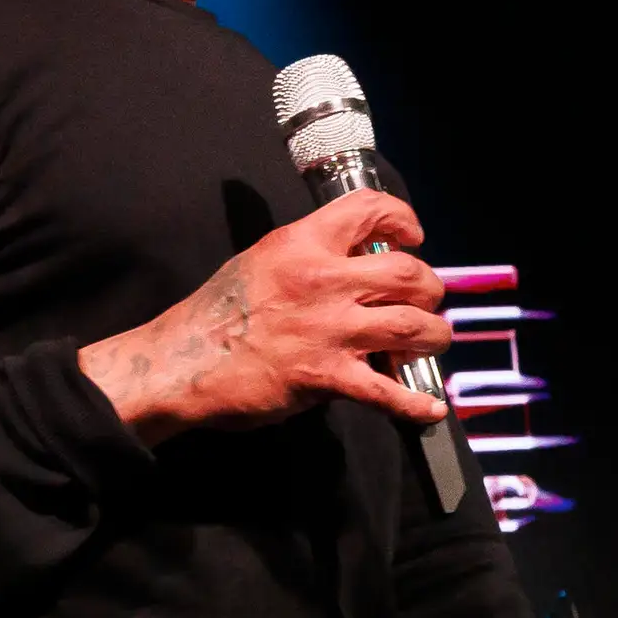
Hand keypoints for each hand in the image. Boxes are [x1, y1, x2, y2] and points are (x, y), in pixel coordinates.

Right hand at [77, 190, 452, 444]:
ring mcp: (329, 330)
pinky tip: (429, 407)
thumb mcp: (259, 260)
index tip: (412, 236)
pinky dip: (415, 403)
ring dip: (433, 335)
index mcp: (303, 244)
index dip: (402, 219)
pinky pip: (387, 391)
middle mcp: (323, 281)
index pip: (369, 210)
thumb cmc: (215, 314)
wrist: (184, 363)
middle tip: (426, 299)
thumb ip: (305, 256)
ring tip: (431, 341)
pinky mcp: (327, 377)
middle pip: (408, 274)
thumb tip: (349, 262)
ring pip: (413, 326)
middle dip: (429, 288)